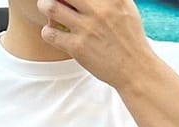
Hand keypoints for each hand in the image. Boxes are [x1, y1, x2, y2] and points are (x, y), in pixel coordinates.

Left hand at [37, 0, 155, 89]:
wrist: (134, 69)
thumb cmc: (130, 38)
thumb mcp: (126, 7)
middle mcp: (98, 9)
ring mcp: (86, 28)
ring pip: (51, 7)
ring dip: (45, 5)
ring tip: (47, 8)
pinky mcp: (77, 48)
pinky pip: (50, 33)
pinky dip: (47, 31)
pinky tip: (53, 33)